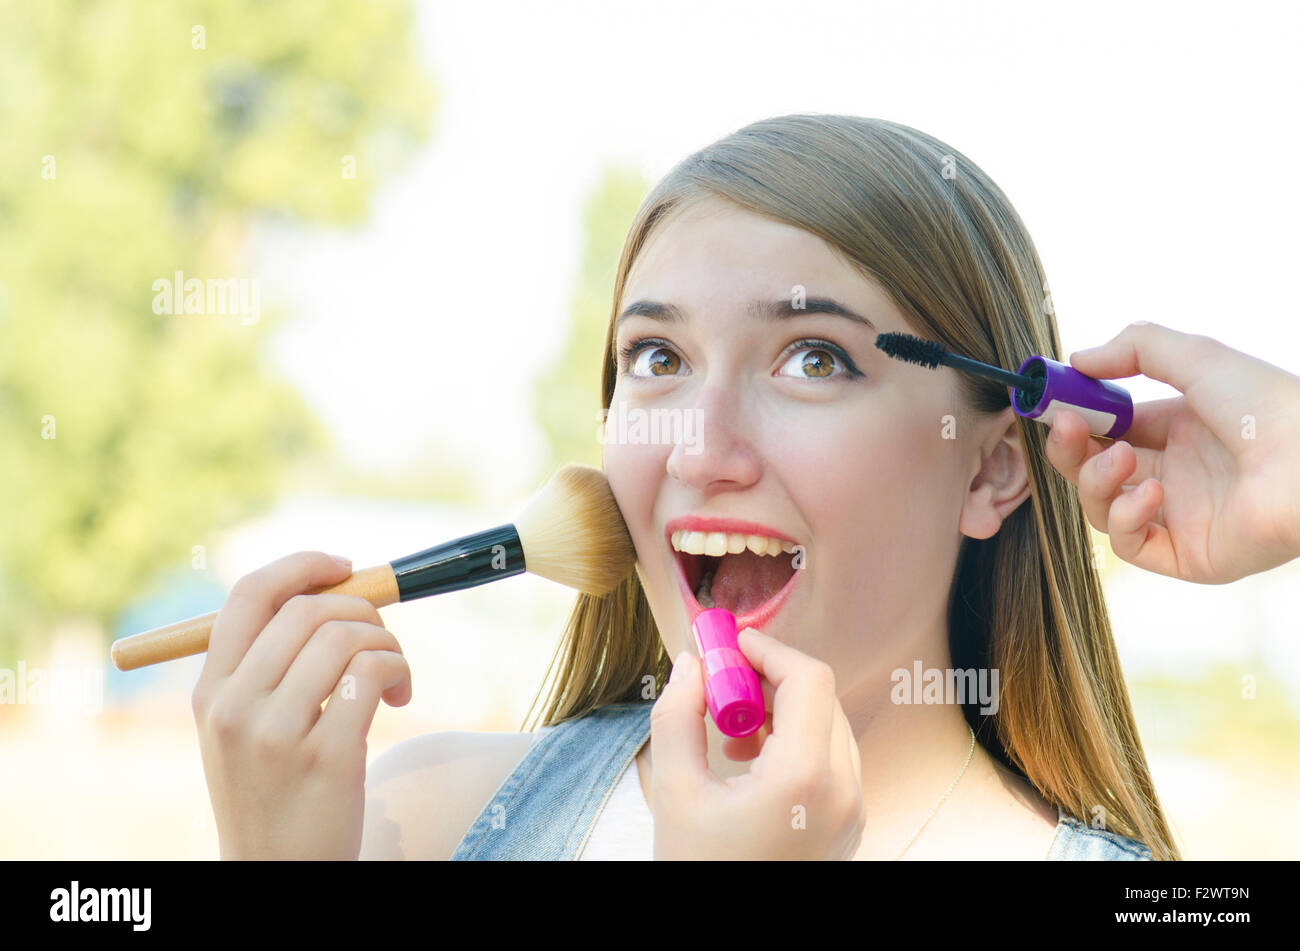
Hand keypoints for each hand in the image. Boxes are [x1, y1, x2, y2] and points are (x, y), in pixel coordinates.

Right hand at [191, 551, 411, 859]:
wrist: (278, 874)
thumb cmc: (276, 794)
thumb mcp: (244, 730)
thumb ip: (269, 667)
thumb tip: (334, 592)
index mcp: (209, 691)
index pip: (249, 595)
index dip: (303, 567)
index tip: (346, 568)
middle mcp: (234, 706)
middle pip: (307, 610)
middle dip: (361, 610)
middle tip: (381, 641)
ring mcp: (276, 733)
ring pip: (346, 637)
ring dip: (387, 644)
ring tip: (393, 677)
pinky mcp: (325, 756)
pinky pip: (372, 674)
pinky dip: (399, 673)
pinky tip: (399, 698)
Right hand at [650, 628, 864, 859]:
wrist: (731, 945)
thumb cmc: (699, 870)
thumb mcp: (675, 791)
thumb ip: (679, 716)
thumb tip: (693, 663)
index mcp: (805, 778)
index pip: (808, 679)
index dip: (768, 650)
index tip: (728, 646)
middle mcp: (843, 791)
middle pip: (821, 698)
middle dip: (770, 680)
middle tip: (721, 686)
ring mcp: (852, 812)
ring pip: (829, 727)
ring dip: (782, 712)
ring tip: (730, 735)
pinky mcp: (848, 827)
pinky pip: (833, 760)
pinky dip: (796, 743)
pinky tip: (751, 763)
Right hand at [1046, 321, 1299, 582]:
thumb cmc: (1270, 406)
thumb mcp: (1198, 358)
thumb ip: (1135, 348)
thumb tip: (1077, 358)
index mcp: (1180, 430)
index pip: (1108, 426)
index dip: (1076, 415)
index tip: (1052, 401)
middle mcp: (1175, 473)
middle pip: (1094, 467)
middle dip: (1071, 447)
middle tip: (1068, 426)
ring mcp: (1178, 515)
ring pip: (1101, 506)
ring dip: (1097, 479)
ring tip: (1124, 459)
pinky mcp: (1186, 554)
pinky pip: (1129, 543)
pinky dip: (1125, 518)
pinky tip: (1152, 493)